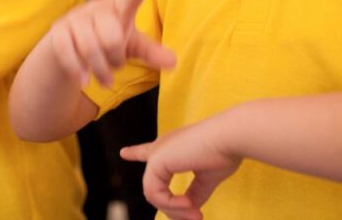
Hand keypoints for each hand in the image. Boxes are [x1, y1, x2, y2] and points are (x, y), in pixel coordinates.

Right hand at [48, 0, 175, 86]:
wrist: (70, 44)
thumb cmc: (107, 39)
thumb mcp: (131, 44)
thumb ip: (151, 52)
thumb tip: (175, 62)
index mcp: (118, 9)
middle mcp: (95, 9)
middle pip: (111, 37)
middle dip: (115, 58)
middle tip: (117, 65)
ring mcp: (74, 19)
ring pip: (89, 47)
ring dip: (100, 69)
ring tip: (106, 81)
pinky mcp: (58, 32)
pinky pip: (67, 52)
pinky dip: (77, 69)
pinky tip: (84, 81)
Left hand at [121, 115, 240, 219]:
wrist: (227, 138)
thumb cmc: (222, 152)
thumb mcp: (207, 176)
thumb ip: (195, 192)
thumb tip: (189, 209)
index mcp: (172, 148)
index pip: (149, 151)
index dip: (136, 152)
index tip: (123, 152)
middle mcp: (161, 148)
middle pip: (154, 187)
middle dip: (172, 209)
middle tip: (197, 217)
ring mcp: (157, 154)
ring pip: (153, 195)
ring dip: (175, 211)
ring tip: (196, 215)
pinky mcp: (156, 160)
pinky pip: (156, 194)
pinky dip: (172, 205)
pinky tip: (190, 205)